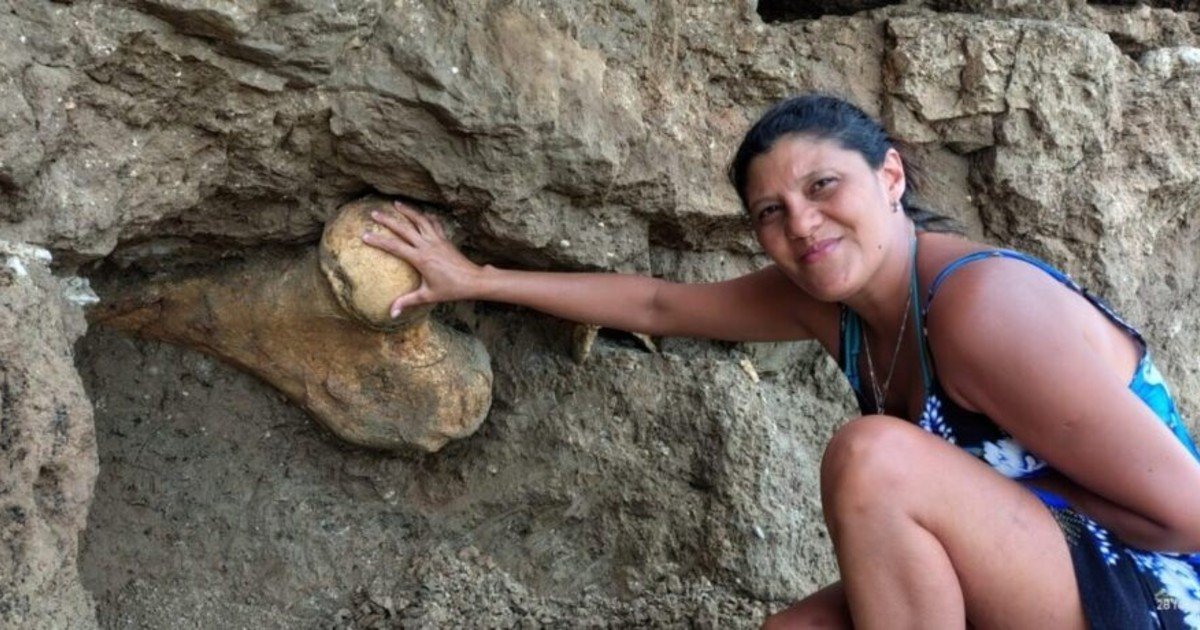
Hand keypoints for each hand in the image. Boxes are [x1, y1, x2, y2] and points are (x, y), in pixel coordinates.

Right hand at [361, 200, 484, 317]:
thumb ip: (407, 302)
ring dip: (408, 211)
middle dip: (388, 220)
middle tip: (374, 213)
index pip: (394, 247)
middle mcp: (428, 245)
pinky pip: (434, 224)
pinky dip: (426, 217)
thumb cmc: (451, 289)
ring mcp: (437, 240)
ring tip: (396, 203)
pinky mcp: (445, 239)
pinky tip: (422, 213)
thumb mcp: (427, 296)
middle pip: (404, 228)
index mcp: (421, 259)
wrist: (473, 280)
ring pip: (420, 220)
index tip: (364, 235)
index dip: (378, 240)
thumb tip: (391, 313)